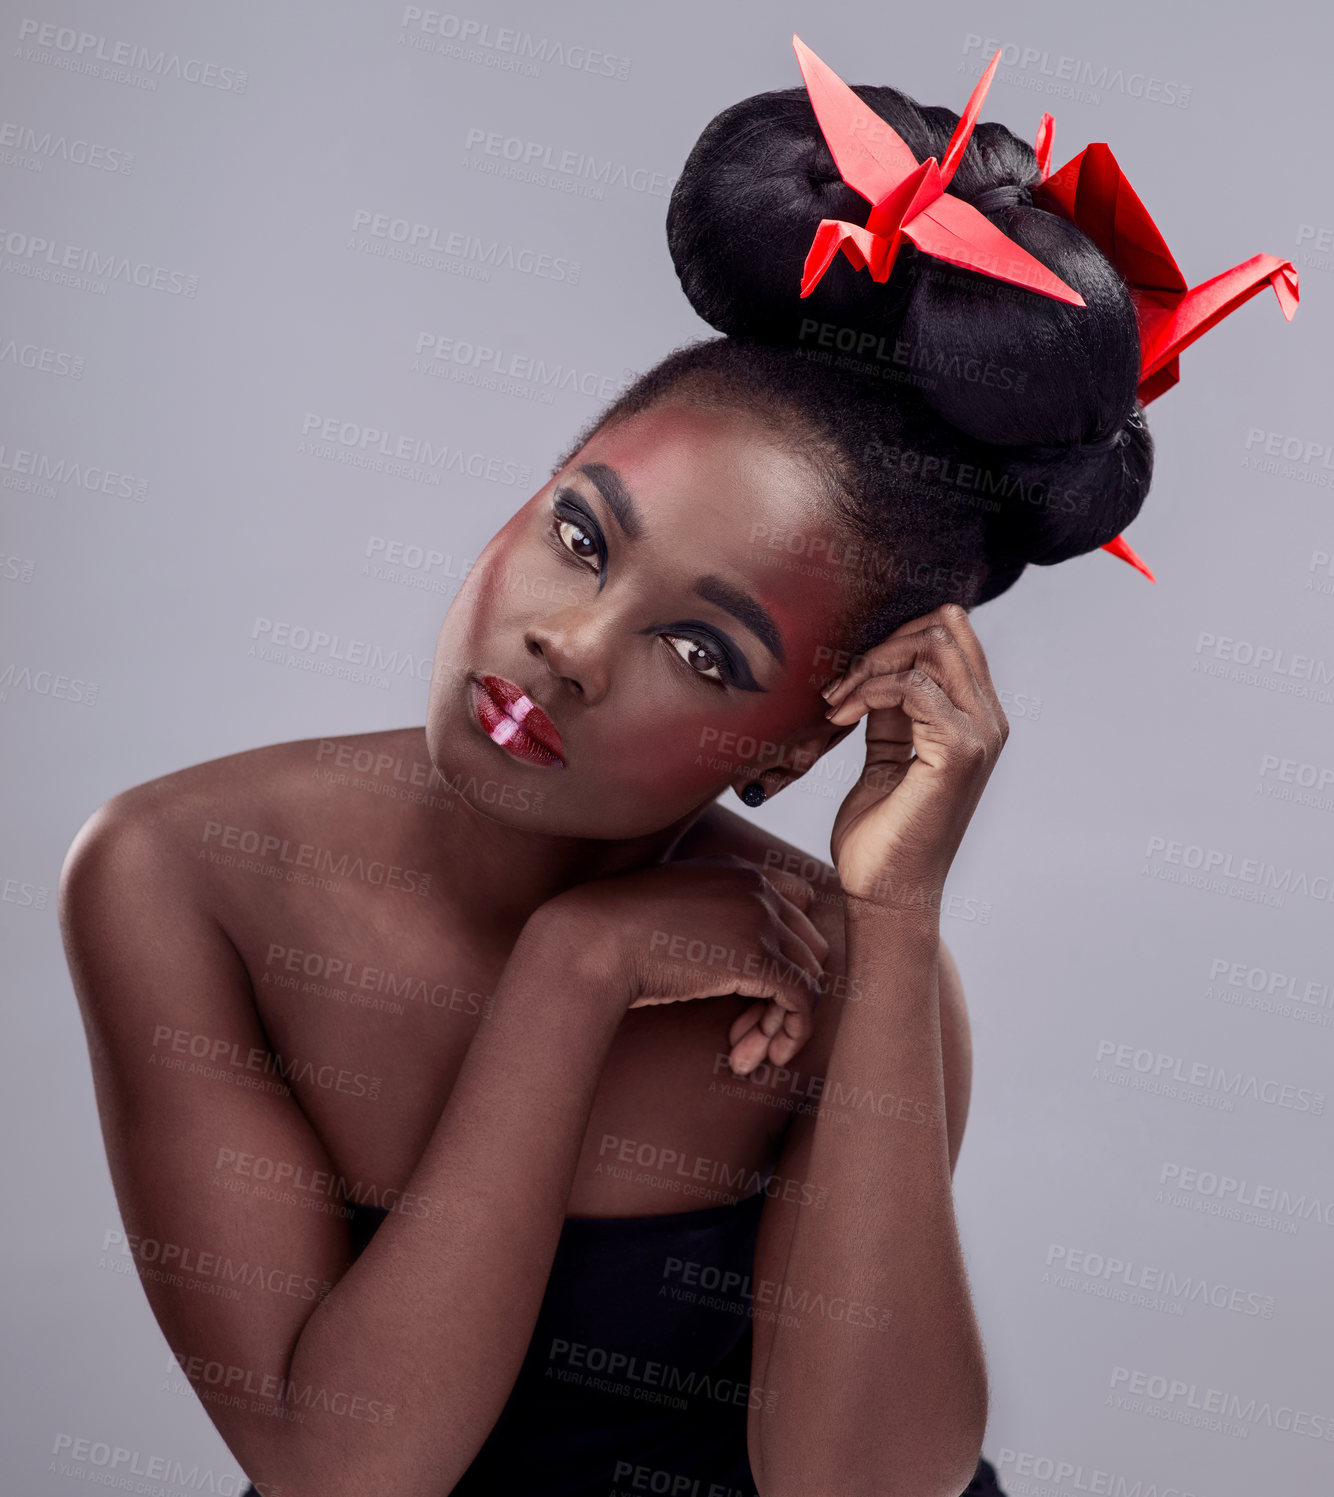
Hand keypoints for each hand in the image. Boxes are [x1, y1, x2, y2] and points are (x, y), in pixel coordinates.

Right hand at [541, 854, 829, 1073]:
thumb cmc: (615, 937)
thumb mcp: (672, 913)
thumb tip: (733, 963)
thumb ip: (710, 921)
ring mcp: (761, 918)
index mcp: (737, 870)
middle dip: (786, 993)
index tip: (757, 990)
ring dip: (780, 1022)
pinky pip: (802, 1001)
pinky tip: (755, 1059)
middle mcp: (756, 886)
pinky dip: (789, 1034)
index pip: (799, 907)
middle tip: (744, 1033)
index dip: (787, 952)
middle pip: (808, 947)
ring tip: (743, 1053)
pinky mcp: (758, 957)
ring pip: (808, 977)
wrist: (591, 942)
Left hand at [821, 603, 1008, 910]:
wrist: (885, 891)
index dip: (896, 636)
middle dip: (881, 645)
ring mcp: (980, 735)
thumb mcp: (886, 755)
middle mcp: (987, 721)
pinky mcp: (959, 751)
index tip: (849, 674)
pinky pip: (913, 686)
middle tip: (838, 686)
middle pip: (945, 629)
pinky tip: (840, 717)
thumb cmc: (882, 832)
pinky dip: (867, 691)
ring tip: (835, 703)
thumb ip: (892, 713)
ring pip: (932, 648)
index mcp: (975, 718)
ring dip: (870, 666)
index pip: (953, 634)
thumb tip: (876, 671)